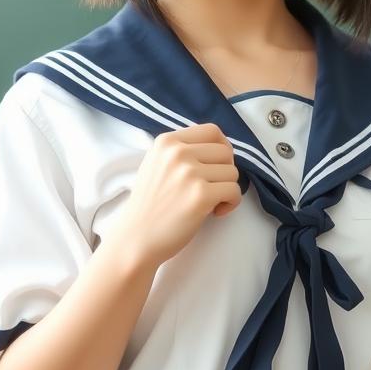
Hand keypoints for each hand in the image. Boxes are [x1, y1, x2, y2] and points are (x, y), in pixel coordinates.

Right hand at [114, 122, 241, 270]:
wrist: (136, 238)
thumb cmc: (150, 204)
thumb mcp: (157, 164)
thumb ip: (181, 151)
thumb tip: (220, 146)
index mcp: (167, 142)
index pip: (212, 131)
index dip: (221, 148)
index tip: (217, 165)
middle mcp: (177, 152)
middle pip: (225, 151)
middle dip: (224, 171)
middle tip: (212, 187)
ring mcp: (189, 173)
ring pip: (232, 172)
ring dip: (227, 189)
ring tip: (210, 202)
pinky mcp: (201, 195)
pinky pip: (234, 190)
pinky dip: (231, 203)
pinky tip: (216, 212)